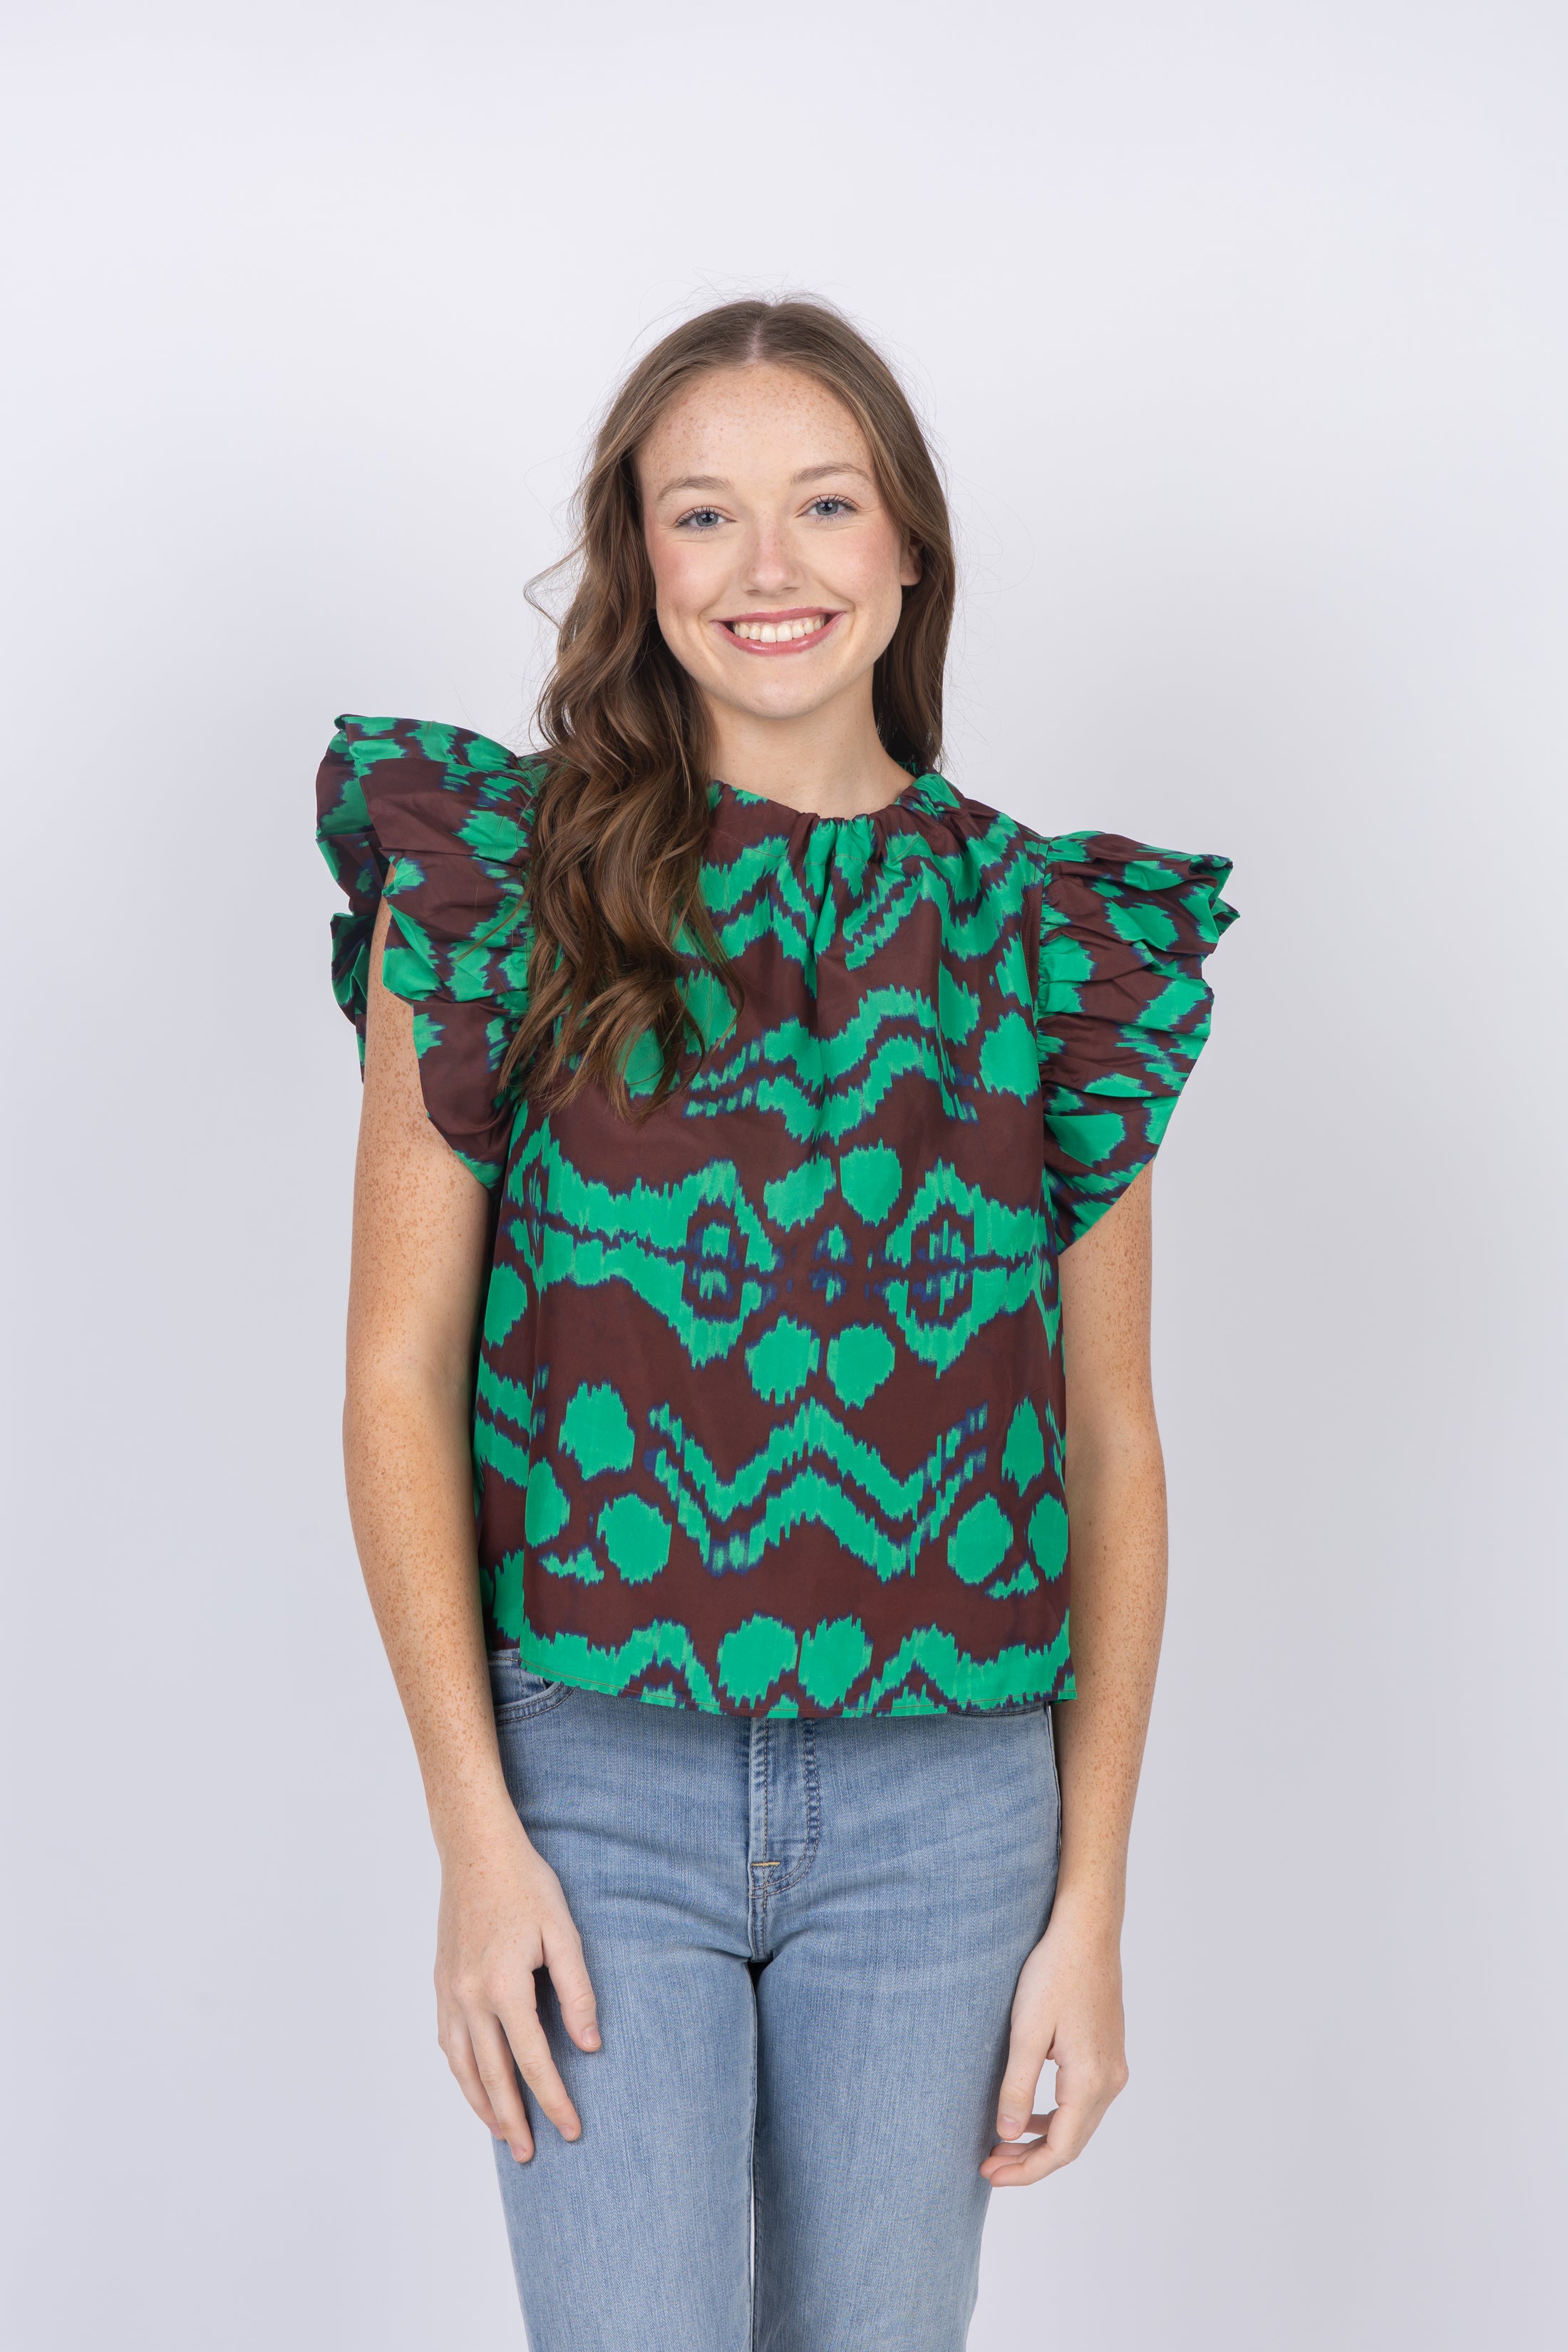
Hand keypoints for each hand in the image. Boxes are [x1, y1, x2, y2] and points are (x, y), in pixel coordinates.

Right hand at [434, 1807, 600, 2162]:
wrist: (475, 1850)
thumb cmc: (526, 1885)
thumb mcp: (563, 1932)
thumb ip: (578, 1991)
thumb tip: (590, 2046)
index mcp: (504, 1987)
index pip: (533, 2061)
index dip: (555, 2100)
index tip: (572, 2129)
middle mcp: (469, 1998)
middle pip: (492, 2076)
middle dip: (514, 2120)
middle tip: (531, 2155)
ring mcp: (449, 1993)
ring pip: (462, 2066)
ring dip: (482, 2104)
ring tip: (503, 2134)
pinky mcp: (440, 1983)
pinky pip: (448, 2042)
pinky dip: (461, 2072)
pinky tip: (475, 2084)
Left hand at [980, 1899, 1129, 2185]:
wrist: (1087, 1932)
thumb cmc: (1055, 1973)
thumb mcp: (1027, 2032)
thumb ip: (1017, 2088)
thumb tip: (1009, 2136)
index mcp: (1090, 2081)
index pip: (1060, 2149)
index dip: (1025, 2170)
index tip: (990, 2175)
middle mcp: (1110, 2081)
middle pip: (1071, 2143)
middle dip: (1030, 2160)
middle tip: (989, 2166)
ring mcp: (1113, 2067)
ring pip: (1078, 2123)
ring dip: (1042, 2139)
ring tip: (1002, 2144)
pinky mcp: (1108, 2053)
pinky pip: (1082, 2101)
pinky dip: (1055, 2116)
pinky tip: (1029, 2114)